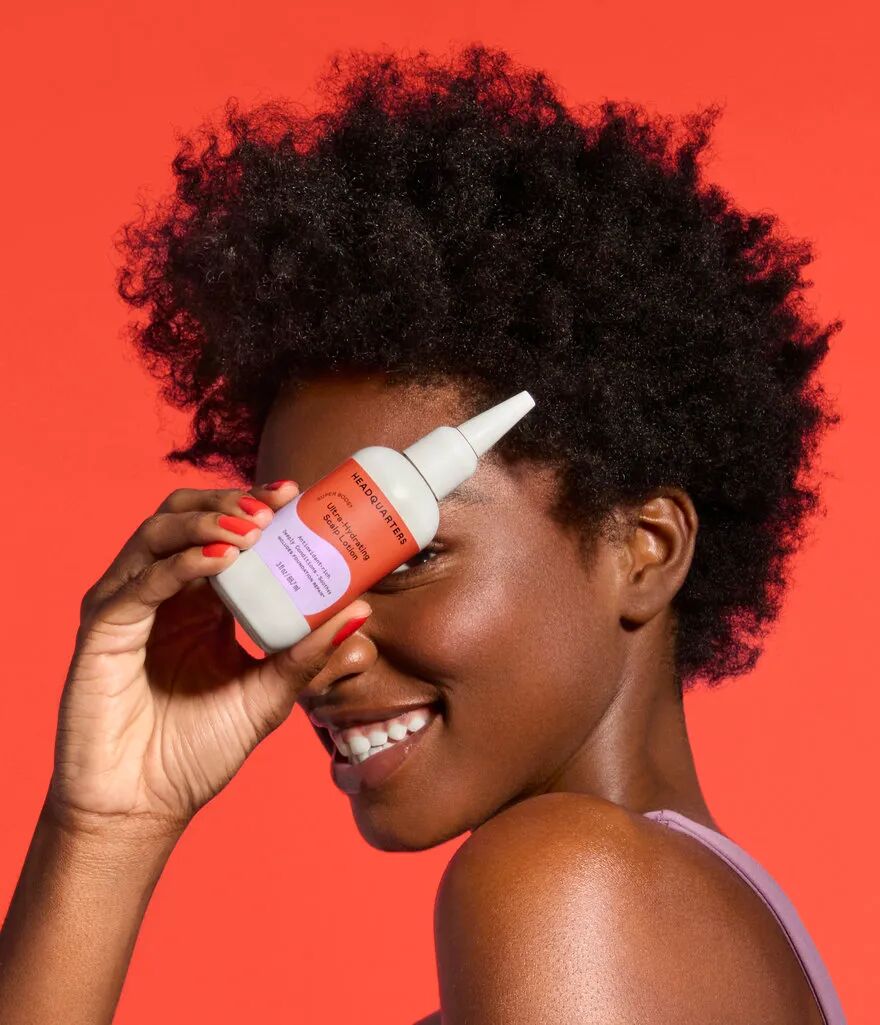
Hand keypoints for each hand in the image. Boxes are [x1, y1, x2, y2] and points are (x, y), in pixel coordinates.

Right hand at [47, 481, 369, 837]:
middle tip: (277, 504)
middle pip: (185, 515)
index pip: (222, 531)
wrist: (144, 807)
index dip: (254, 504)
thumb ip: (308, 655)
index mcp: (199, 602)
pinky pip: (141, 582)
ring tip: (252, 527)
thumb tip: (361, 611)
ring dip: (207, 519)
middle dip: (231, 500)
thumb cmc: (196, 752)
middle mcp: (161, 593)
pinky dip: (182, 563)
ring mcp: (128, 605)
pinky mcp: (103, 629)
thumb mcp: (268, 696)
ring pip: (158, 533)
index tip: (297, 494)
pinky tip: (222, 558)